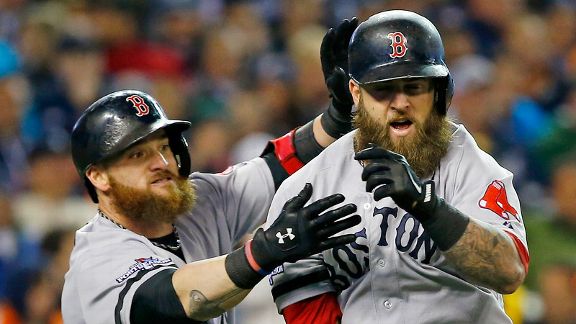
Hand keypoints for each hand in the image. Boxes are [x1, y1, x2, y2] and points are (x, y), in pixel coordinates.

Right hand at [251, 183, 359, 270]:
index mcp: (303, 214)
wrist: (273, 246)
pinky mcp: (315, 247)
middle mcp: (310, 225)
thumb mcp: (288, 208)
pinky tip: (353, 236)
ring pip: (333, 229)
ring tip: (357, 218)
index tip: (342, 197)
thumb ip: (301, 197)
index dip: (331, 201)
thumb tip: (309, 184)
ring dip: (346, 223)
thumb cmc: (281, 224)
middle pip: (330, 217)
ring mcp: (314, 237)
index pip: (320, 205)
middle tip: (354, 207)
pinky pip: (331, 243)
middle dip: (343, 211)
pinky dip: (342, 240)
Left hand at [320, 17, 358, 137]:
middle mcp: (335, 60)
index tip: (332, 31)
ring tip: (357, 21)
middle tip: (349, 22)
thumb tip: (336, 71)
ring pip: (345, 41)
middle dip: (341, 31)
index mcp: (329, 66)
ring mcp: (343, 59)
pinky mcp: (352, 60)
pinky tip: (365, 31)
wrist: (347, 104)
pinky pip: (353, 46)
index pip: (326, 50)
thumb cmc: (341, 100)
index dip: (329, 40)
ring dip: (350, 31)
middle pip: (336, 42)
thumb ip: (336, 83)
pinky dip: (357, 38)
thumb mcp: (338, 93)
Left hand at [354, 144, 437, 219]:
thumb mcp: (397, 167)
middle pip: (373, 165)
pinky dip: (376, 195)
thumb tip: (369, 145)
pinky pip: (380, 190)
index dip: (366, 153)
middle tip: (364, 180)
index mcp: (398, 159)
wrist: (421, 200)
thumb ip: (384, 157)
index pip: (379, 151)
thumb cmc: (405, 183)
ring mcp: (399, 177)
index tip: (356, 156)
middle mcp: (399, 165)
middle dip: (365, 173)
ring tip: (370, 189)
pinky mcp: (399, 189)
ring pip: (374, 178)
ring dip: (369, 185)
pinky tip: (377, 197)